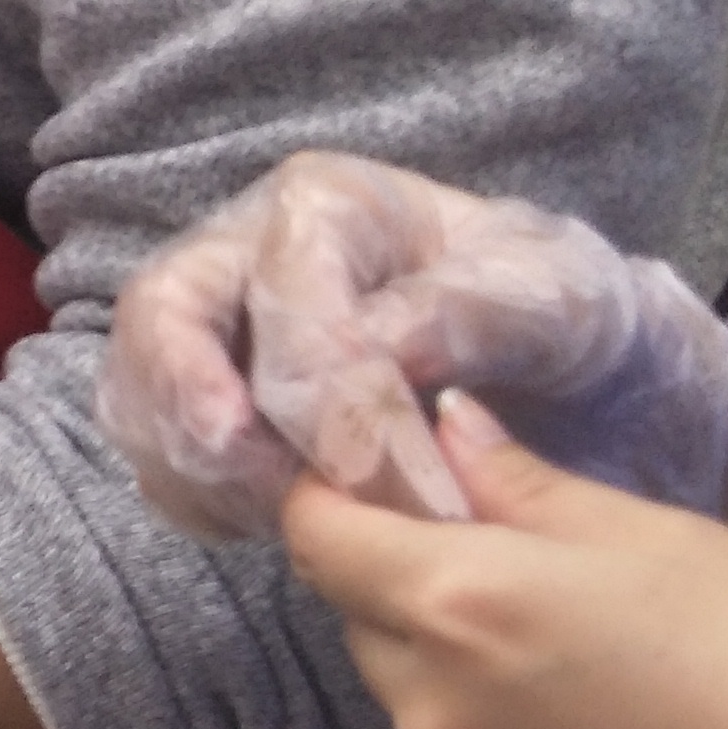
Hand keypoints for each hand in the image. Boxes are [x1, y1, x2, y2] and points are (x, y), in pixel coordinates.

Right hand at [98, 151, 727, 540]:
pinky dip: (191, 491)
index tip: (384, 477)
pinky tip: (261, 522)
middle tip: (272, 494)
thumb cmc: (573, 331)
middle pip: (165, 313)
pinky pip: (153, 445)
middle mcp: (252, 250)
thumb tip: (381, 342)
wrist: (588, 393)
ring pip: (139, 382)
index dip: (322, 389)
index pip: (285, 289)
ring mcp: (218, 328)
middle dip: (205, 413)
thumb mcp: (563, 304)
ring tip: (277, 515)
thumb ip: (476, 311)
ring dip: (192, 460)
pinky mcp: (209, 402)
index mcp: (334, 205)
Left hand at [282, 392, 727, 728]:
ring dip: (447, 641)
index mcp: (458, 607)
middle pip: (359, 611)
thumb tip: (450, 431)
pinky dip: (488, 710)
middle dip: (402, 561)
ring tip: (574, 621)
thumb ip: (532, 490)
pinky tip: (596, 700)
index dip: (337, 486)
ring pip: (408, 685)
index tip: (391, 457)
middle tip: (504, 527)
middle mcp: (433, 707)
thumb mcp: (667, 544)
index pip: (317, 534)